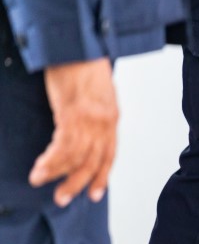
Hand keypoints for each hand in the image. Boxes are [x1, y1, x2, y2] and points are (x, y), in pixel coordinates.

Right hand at [29, 59, 118, 206]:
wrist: (79, 44)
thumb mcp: (96, 93)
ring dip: (58, 174)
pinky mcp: (73, 114)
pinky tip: (40, 168)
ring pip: (76, 158)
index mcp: (112, 118)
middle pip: (94, 161)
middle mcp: (105, 123)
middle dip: (78, 183)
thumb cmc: (83, 64)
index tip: (95, 193)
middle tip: (62, 199)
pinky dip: (52, 161)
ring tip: (41, 181)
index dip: (102, 175)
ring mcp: (90, 120)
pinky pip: (63, 147)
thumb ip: (93, 114)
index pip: (109, 154)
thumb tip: (84, 130)